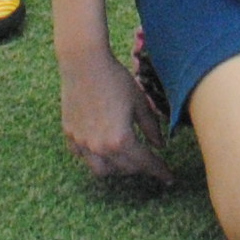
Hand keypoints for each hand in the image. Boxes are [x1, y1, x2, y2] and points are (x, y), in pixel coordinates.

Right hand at [59, 42, 170, 182]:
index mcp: (121, 139)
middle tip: (148, 159)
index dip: (159, 170)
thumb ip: (151, 127)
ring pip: (101, 170)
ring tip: (125, 158)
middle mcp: (100, 147)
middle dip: (139, 167)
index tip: (169, 177)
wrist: (83, 63)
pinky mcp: (69, 134)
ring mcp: (82, 142)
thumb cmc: (115, 79)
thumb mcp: (139, 102)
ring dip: (116, 167)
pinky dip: (94, 156)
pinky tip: (102, 147)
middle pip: (124, 169)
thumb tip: (160, 145)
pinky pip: (82, 156)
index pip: (145, 163)